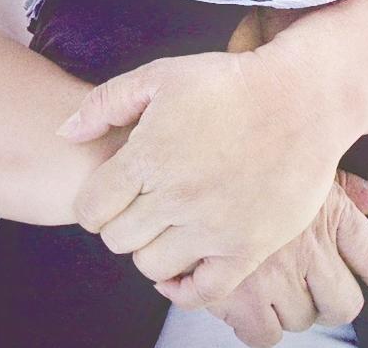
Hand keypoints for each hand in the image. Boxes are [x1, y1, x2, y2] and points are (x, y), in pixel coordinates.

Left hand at [63, 47, 355, 305]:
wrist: (302, 99)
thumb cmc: (228, 82)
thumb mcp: (160, 75)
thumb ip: (105, 103)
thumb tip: (65, 132)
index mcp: (148, 156)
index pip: (91, 208)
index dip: (92, 204)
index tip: (108, 194)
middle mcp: (177, 196)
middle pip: (117, 239)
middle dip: (118, 224)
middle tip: (138, 207)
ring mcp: (214, 226)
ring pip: (152, 266)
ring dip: (150, 250)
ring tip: (164, 228)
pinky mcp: (249, 247)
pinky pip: (204, 292)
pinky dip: (185, 288)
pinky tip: (183, 264)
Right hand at [202, 174, 367, 345]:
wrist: (179, 168)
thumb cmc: (241, 164)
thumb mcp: (301, 166)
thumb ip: (346, 188)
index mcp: (328, 213)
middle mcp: (309, 246)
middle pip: (342, 304)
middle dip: (323, 303)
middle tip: (294, 284)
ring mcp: (275, 272)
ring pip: (301, 320)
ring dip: (281, 308)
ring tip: (254, 278)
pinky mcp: (239, 294)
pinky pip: (265, 334)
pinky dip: (252, 324)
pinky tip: (235, 298)